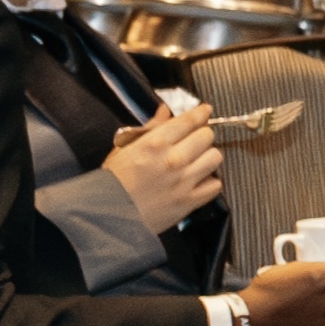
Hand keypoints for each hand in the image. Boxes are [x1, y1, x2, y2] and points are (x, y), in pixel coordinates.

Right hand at [102, 109, 222, 226]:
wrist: (108, 214)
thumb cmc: (113, 180)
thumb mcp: (124, 148)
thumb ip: (149, 128)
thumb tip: (166, 111)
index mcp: (154, 144)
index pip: (188, 121)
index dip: (200, 113)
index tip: (205, 110)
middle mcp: (173, 160)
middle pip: (207, 136)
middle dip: (202, 135)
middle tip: (194, 140)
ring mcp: (184, 181)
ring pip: (215, 157)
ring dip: (208, 156)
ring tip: (197, 160)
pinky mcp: (190, 201)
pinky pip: (216, 184)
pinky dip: (210, 180)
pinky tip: (198, 180)